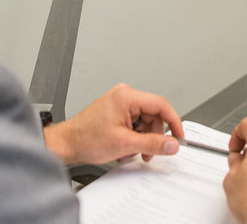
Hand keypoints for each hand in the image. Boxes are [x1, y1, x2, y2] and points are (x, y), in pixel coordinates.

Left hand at [42, 83, 183, 164]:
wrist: (67, 144)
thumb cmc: (86, 139)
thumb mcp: (125, 144)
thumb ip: (153, 144)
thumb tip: (172, 144)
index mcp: (126, 96)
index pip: (161, 104)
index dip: (173, 122)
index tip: (179, 136)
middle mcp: (124, 95)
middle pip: (153, 115)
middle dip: (153, 136)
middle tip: (150, 152)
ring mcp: (119, 103)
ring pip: (145, 122)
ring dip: (143, 139)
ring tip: (132, 152)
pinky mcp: (116, 111)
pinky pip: (135, 123)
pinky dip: (134, 137)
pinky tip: (125, 147)